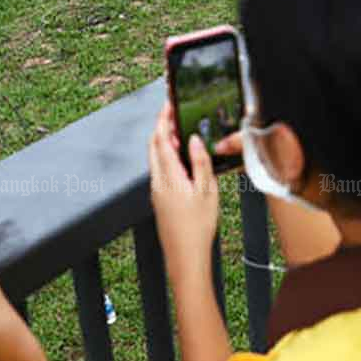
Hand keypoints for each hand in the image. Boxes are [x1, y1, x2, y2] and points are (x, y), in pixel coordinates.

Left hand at [147, 102, 220, 285]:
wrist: (184, 256)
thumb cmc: (198, 227)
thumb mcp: (207, 191)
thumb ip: (200, 162)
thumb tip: (193, 139)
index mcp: (169, 176)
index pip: (160, 139)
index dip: (163, 119)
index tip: (168, 104)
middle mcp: (158, 181)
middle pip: (153, 146)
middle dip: (161, 127)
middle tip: (174, 114)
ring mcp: (156, 191)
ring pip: (155, 158)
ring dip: (164, 142)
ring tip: (180, 133)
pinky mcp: (159, 199)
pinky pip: (159, 169)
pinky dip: (166, 156)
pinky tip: (181, 159)